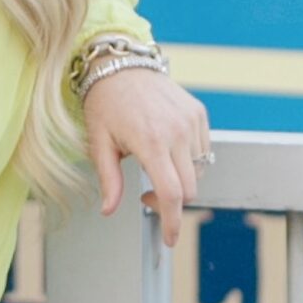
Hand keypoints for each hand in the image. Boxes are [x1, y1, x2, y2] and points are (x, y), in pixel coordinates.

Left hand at [83, 61, 209, 250]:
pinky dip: (189, 159)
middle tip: (148, 196)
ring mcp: (191, 121)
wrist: (121, 64)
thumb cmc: (106, 101)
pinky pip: (202, 150)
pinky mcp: (198, 113)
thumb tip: (109, 209)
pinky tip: (167, 149)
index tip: (170, 238)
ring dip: (181, 179)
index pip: (172, 194)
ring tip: (154, 165)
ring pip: (199, 171)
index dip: (173, 222)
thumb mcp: (99, 142)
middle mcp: (176, 131)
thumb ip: (109, 180)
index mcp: (151, 141)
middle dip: (173, 202)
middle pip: (190, 188)